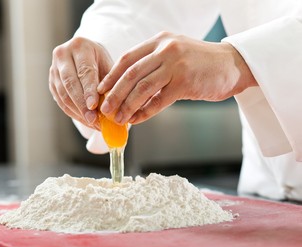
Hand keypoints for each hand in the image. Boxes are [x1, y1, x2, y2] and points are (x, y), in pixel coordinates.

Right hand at [49, 37, 112, 129]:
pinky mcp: (51, 82)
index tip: (93, 106)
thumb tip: (113, 108)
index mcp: (80, 46)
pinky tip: (85, 121)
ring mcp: (53, 69)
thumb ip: (109, 83)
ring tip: (92, 123)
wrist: (85, 55)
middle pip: (70, 83)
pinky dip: (73, 113)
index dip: (88, 90)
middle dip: (82, 104)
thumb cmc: (101, 62)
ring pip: (63, 94)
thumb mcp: (108, 66)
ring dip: (78, 111)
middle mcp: (62, 55)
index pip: (84, 71)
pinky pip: (60, 101)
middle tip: (92, 120)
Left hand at [97, 32, 256, 124]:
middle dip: (114, 94)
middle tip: (105, 109)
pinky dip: (145, 112)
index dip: (111, 76)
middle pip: (131, 74)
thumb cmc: (199, 64)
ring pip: (142, 88)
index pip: (127, 59)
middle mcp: (165, 49)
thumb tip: (129, 90)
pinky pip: (158, 101)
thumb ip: (152, 66)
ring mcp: (176, 64)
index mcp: (159, 41)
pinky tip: (136, 119)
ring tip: (118, 118)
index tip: (101, 91)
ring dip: (127, 105)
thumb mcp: (173, 56)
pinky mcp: (185, 82)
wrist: (232, 65)